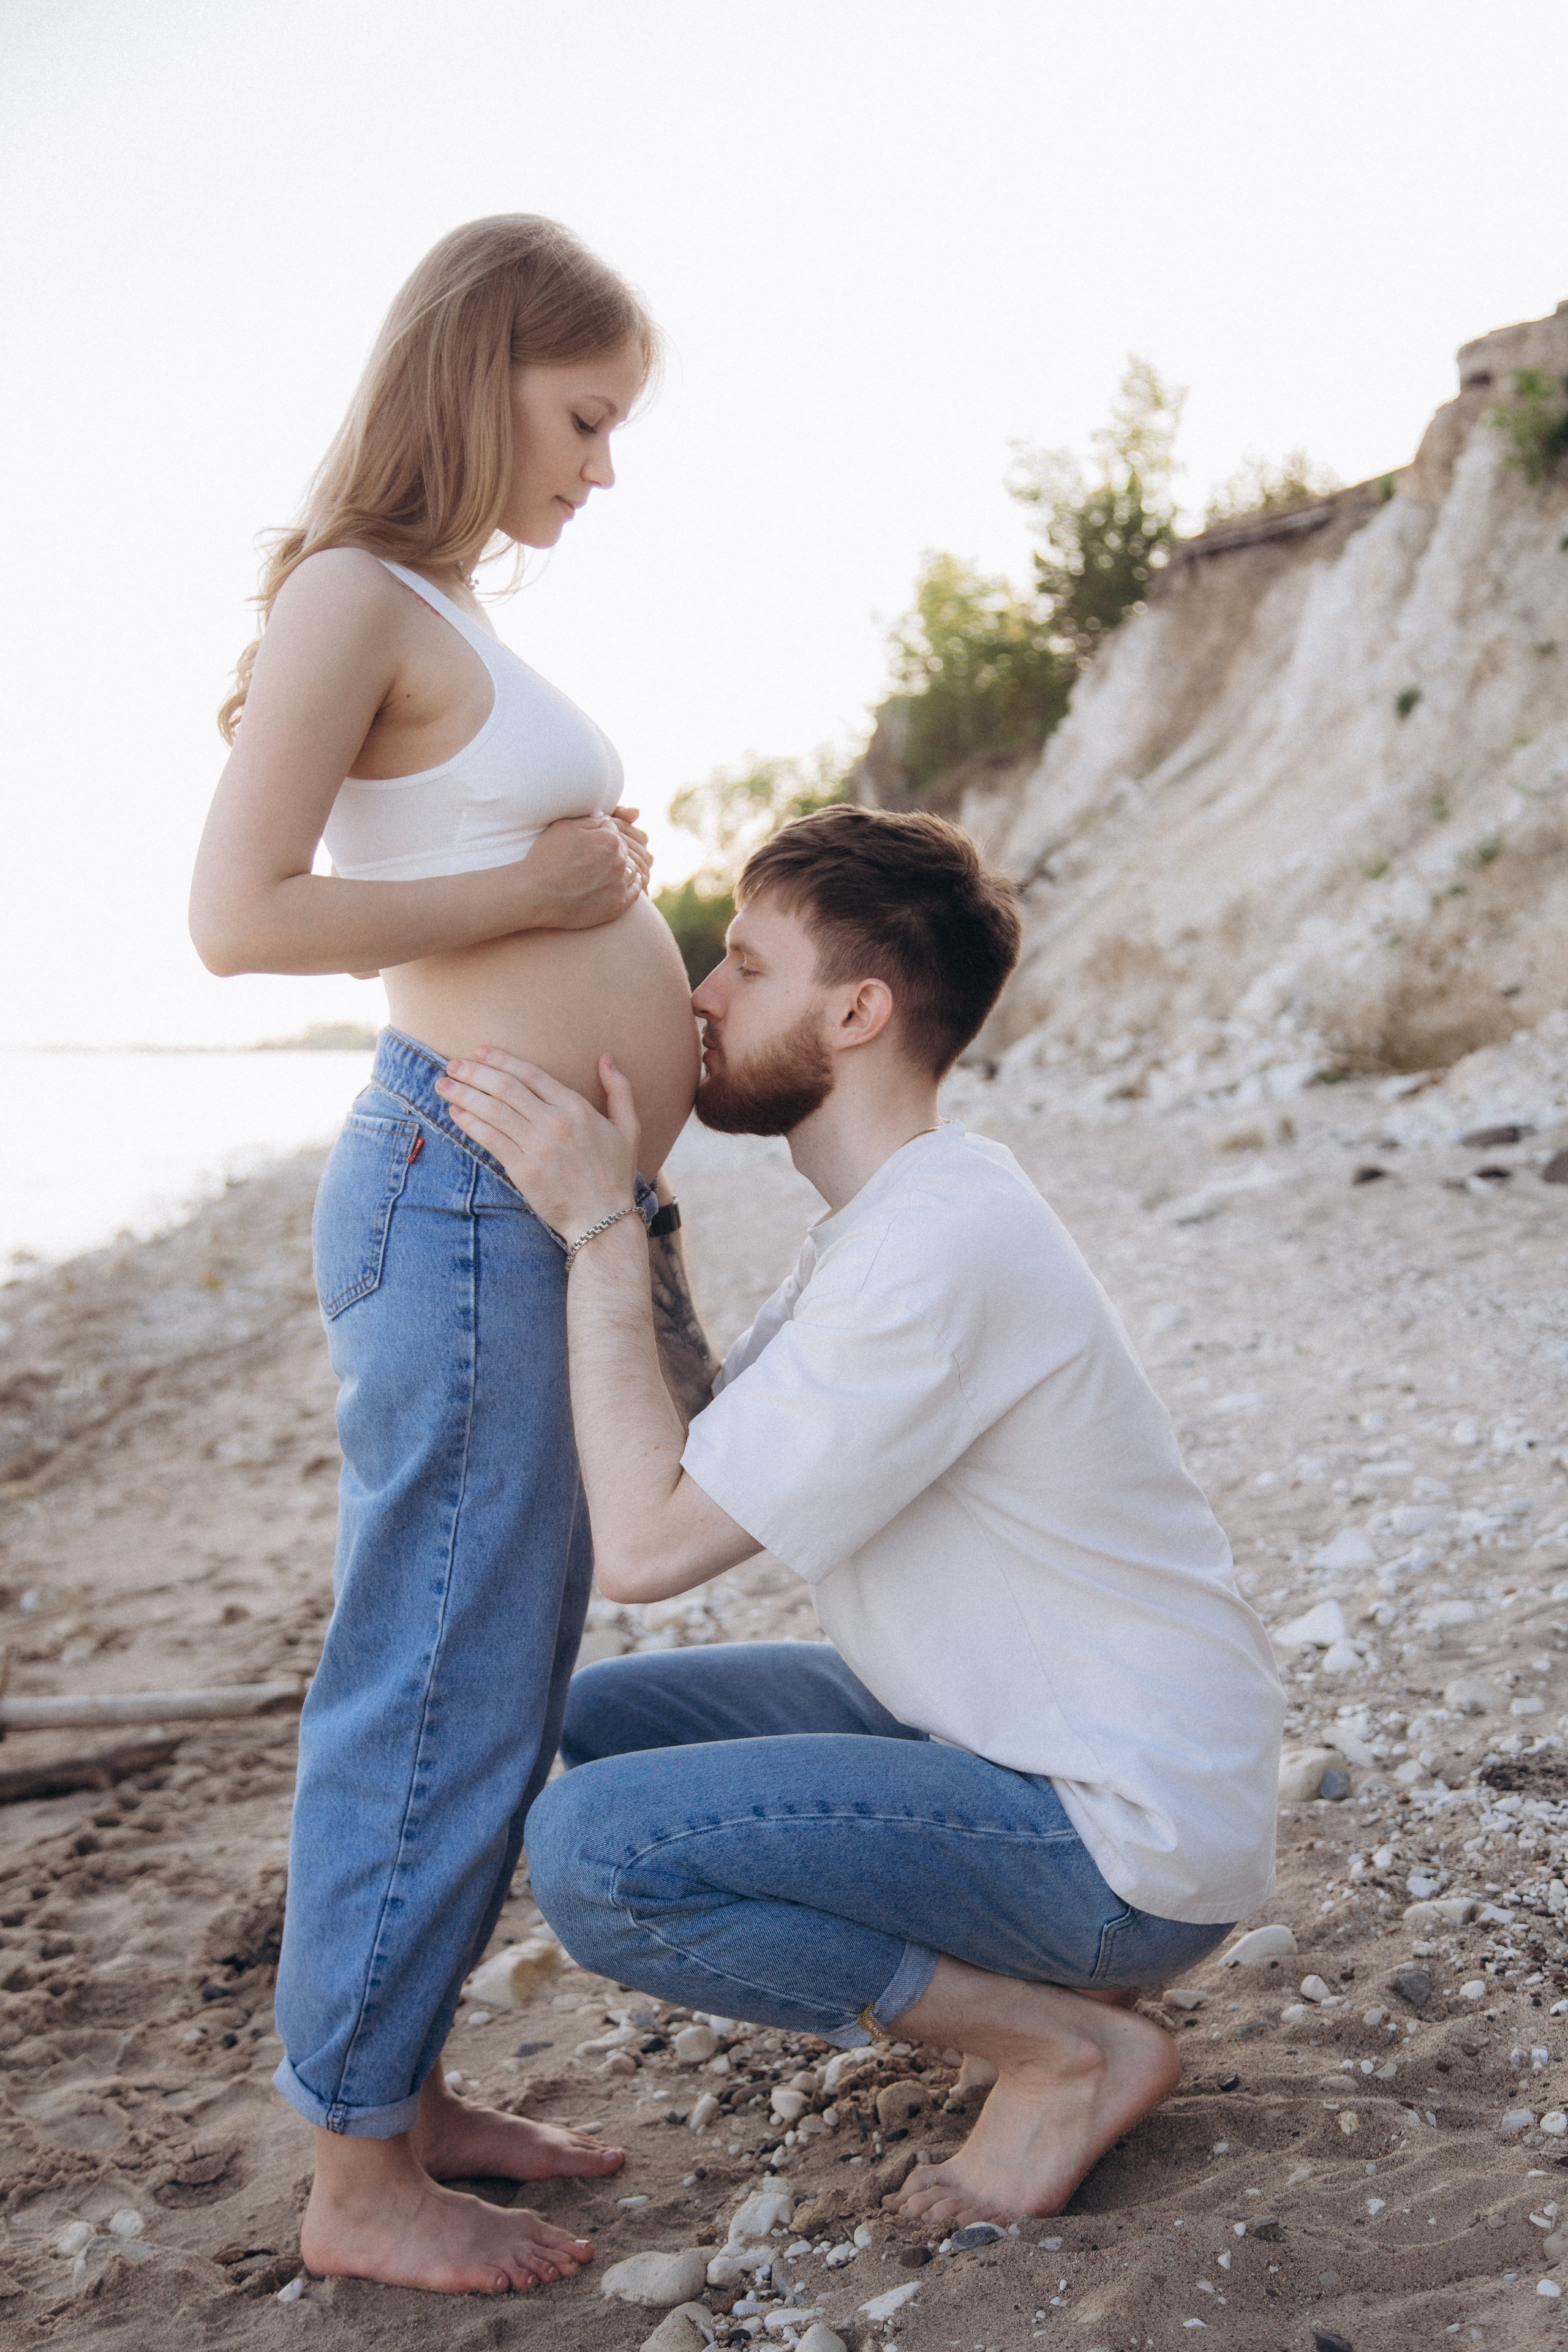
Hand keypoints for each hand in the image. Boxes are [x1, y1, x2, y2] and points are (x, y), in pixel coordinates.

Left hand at [435, 1049, 640, 1241]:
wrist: (603, 1220)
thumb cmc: (614, 1175)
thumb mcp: (629, 1128)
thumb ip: (619, 1090)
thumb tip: (606, 1058)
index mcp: (577, 1108)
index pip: (531, 1074)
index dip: (502, 1060)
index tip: (480, 1051)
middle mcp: (555, 1122)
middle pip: (506, 1087)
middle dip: (474, 1072)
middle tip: (452, 1063)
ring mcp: (537, 1146)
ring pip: (492, 1110)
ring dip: (463, 1094)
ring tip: (443, 1084)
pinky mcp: (522, 1169)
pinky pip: (489, 1139)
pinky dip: (469, 1123)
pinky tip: (454, 1113)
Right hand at [523, 811, 646, 929]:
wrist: (536, 894)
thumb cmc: (546, 858)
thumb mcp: (562, 827)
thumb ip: (588, 819)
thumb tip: (603, 818)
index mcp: (610, 839)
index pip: (613, 831)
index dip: (600, 834)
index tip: (589, 841)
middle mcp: (619, 861)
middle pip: (622, 851)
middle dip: (612, 851)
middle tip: (595, 856)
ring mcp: (619, 885)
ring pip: (630, 870)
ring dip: (622, 868)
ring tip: (609, 870)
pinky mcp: (617, 905)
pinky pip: (634, 892)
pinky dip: (632, 885)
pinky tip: (627, 882)